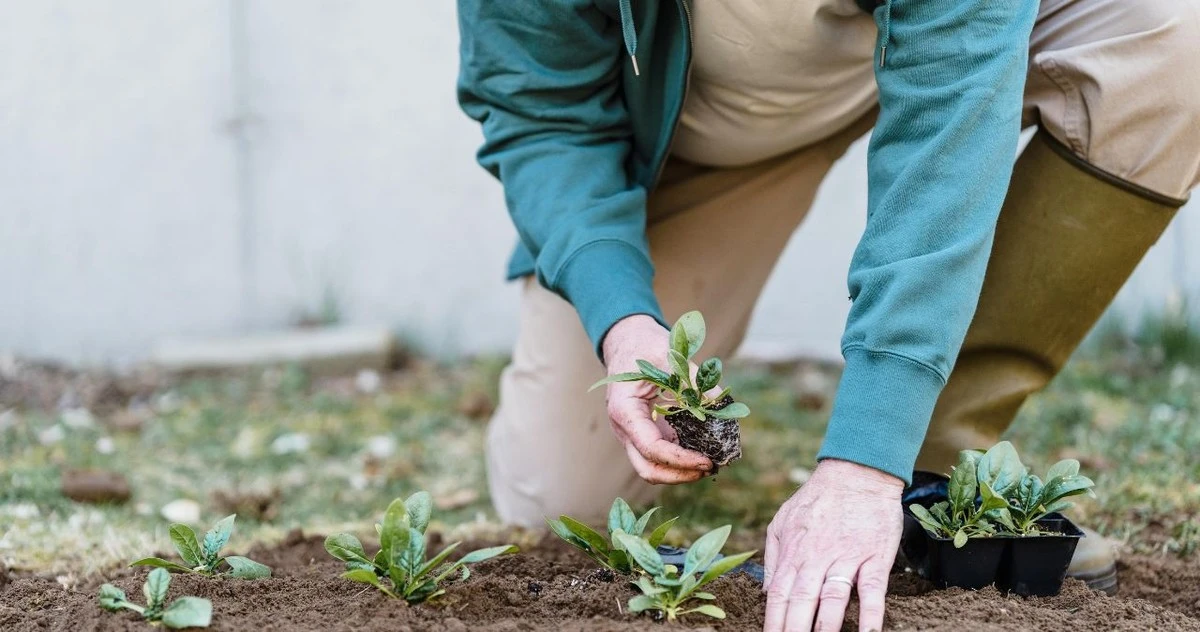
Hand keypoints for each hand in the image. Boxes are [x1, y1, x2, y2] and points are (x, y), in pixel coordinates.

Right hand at [600, 315, 713, 483]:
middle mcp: (624, 428)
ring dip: (680, 472)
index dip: (681, 460)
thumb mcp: (671, 358)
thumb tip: (722, 405)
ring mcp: (632, 434)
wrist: (627, 342)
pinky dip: (680, 460)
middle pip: (647, 468)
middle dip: (680, 475)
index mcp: (625, 410)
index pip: (651, 448)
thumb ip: (695, 381)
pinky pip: (660, 455)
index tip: (708, 461)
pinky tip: (703, 453)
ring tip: (711, 463)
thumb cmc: (645, 346)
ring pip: (652, 467)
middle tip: (710, 468)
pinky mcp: (643, 433)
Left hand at [763, 459, 902, 631]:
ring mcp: (847, 557)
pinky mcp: (875, 556)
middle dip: (795, 630)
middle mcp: (817, 556)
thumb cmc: (818, 498)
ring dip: (827, 627)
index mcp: (794, 550)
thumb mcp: (783, 520)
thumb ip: (774, 556)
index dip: (774, 621)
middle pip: (802, 601)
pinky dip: (870, 614)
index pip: (779, 594)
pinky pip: (872, 589)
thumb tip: (766, 592)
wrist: (857, 471)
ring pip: (833, 598)